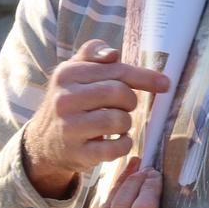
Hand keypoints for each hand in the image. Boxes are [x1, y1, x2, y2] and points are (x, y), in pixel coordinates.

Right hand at [22, 40, 168, 198]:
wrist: (43, 141)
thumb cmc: (69, 101)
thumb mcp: (73, 72)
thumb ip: (92, 54)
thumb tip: (113, 54)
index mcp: (67, 74)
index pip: (116, 70)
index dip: (144, 77)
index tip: (165, 84)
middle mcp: (65, 99)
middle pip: (119, 93)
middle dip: (130, 101)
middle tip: (125, 107)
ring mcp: (70, 128)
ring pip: (119, 120)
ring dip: (126, 123)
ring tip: (117, 124)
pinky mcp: (77, 153)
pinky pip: (115, 148)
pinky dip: (124, 144)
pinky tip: (118, 141)